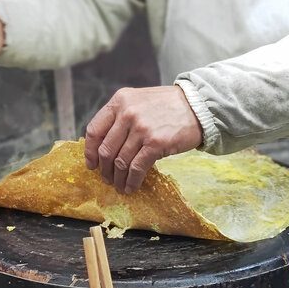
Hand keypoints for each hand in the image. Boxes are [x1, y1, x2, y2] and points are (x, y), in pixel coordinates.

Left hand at [84, 86, 202, 193]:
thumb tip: (105, 145)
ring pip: (120, 162)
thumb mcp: (139, 100)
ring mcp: (141, 129)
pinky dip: (131, 181)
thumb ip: (121, 116)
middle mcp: (127, 113)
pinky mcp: (155, 144)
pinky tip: (131, 187)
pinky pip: (136, 168)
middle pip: (106, 150)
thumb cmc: (169, 105)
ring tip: (120, 186)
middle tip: (107, 179)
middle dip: (104, 170)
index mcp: (119, 101)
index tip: (91, 164)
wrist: (198, 106)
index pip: (94, 130)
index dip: (90, 151)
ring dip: (118, 178)